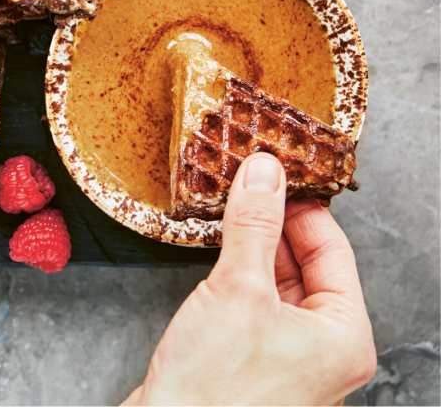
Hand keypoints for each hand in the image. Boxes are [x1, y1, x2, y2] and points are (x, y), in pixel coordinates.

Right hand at [122, 153, 376, 406]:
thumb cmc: (214, 389)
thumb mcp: (236, 289)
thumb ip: (253, 226)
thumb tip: (265, 173)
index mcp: (344, 337)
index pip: (333, 250)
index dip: (300, 205)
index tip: (273, 173)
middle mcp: (325, 352)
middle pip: (307, 267)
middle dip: (273, 225)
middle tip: (244, 185)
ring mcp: (290, 361)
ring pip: (278, 286)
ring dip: (253, 249)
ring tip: (225, 214)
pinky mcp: (254, 365)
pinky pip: (256, 307)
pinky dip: (238, 278)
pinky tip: (215, 258)